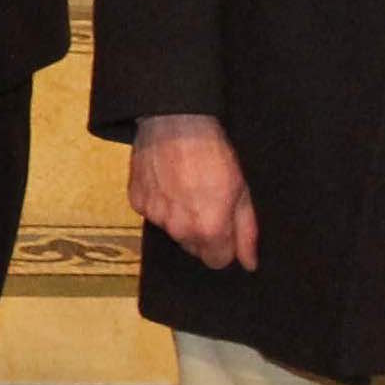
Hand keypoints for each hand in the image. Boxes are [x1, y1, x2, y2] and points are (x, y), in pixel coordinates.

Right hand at [128, 113, 257, 270]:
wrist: (175, 121)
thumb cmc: (213, 153)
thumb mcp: (242, 190)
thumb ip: (246, 231)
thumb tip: (249, 263)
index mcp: (208, 230)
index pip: (217, 261)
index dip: (225, 245)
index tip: (226, 225)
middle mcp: (178, 230)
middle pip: (193, 247)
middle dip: (202, 232)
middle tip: (207, 200)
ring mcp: (153, 216)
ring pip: (172, 230)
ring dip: (180, 216)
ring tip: (185, 186)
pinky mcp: (136, 200)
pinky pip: (153, 212)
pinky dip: (160, 202)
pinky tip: (167, 181)